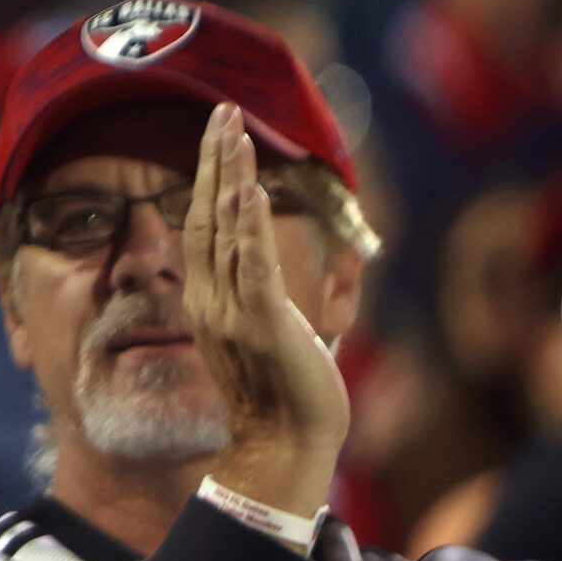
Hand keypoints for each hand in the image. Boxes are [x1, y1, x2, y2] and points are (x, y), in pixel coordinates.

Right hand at [183, 103, 350, 512]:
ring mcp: (230, 311)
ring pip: (224, 232)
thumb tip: (358, 261)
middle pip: (205, 215)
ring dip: (228, 178)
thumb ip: (325, 294)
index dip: (210, 178)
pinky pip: (252, 267)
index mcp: (209, 300)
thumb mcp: (302, 333)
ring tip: (233, 133)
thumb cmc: (295, 398)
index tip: (220, 136)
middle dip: (214, 161)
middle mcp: (209, 299)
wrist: (284, 448)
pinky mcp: (261, 324)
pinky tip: (251, 192)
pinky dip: (249, 227)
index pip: (203, 226)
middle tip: (222, 112)